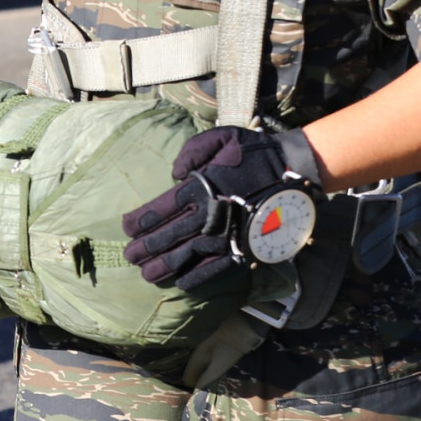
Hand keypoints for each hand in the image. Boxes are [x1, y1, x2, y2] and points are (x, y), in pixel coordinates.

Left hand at [121, 127, 319, 290]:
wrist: (294, 171)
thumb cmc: (255, 153)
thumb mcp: (221, 137)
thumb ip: (192, 151)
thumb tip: (174, 174)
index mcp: (200, 187)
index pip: (161, 209)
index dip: (141, 221)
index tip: (126, 228)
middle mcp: (209, 214)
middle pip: (168, 235)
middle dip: (145, 247)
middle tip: (129, 256)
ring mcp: (226, 235)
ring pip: (187, 256)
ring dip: (164, 266)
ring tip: (146, 275)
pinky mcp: (243, 249)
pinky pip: (216, 269)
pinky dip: (197, 278)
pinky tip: (181, 283)